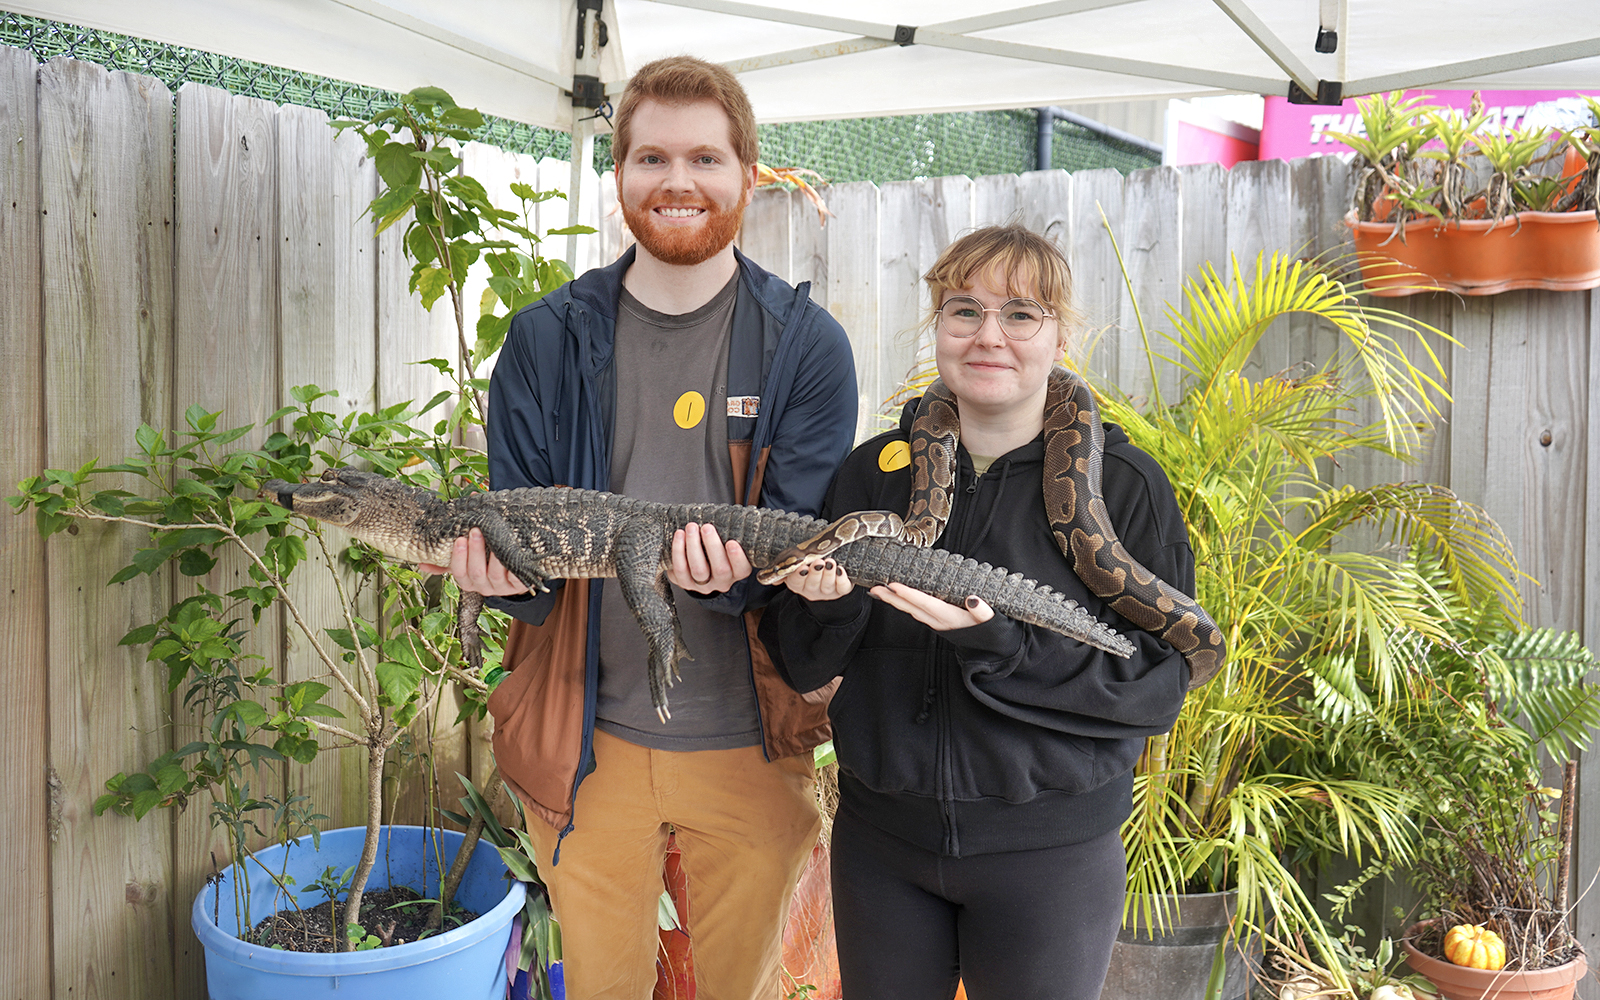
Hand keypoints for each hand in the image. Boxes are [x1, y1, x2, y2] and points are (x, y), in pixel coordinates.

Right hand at [417, 528, 529, 596]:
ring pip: (495, 574)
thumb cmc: (488, 561)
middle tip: (476, 530)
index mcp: (469, 580)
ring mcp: (502, 587)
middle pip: (476, 572)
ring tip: (496, 537)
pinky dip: (514, 565)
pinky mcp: (519, 585)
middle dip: (475, 551)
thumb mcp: (468, 560)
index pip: (459, 572)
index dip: (458, 557)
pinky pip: (517, 578)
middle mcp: (483, 586)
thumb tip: (421, 562)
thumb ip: (448, 558)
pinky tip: (513, 551)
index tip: (459, 539)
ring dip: (494, 556)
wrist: (517, 572)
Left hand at [667, 522, 751, 593]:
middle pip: (720, 570)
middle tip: (707, 527)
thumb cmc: (717, 548)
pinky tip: (679, 536)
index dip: (737, 558)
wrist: (698, 564)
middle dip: (712, 546)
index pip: (742, 569)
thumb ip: (730, 533)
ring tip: (691, 527)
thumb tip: (727, 514)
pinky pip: (680, 571)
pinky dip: (678, 552)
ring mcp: (703, 585)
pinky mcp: (685, 583)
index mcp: (736, 572)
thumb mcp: (727, 542)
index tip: (732, 542)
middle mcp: (721, 581)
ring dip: (693, 546)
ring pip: (699, 571)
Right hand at [780, 557, 854, 601]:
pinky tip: (841, 570)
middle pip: (812, 585)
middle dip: (815, 573)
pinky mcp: (841, 590)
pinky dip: (842, 579)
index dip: (798, 576)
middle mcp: (812, 590)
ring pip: (827, 585)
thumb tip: (766, 576)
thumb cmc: (810, 565)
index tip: (801, 567)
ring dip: (828, 574)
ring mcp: (827, 592)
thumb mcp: (796, 564)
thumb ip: (785, 567)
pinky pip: (842, 588)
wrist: (831, 576)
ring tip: (830, 563)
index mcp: (798, 584)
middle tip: (818, 562)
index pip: (795, 582)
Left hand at [870, 582, 993, 631]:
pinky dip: (903, 604)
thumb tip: (973, 599)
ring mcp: (936, 623)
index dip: (908, 594)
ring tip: (879, 591)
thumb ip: (982, 610)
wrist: (991, 648)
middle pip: (911, 608)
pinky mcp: (936, 623)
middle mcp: (939, 621)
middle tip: (874, 588)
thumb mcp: (991, 620)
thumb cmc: (991, 630)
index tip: (893, 585)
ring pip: (910, 611)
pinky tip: (896, 598)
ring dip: (894, 601)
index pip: (925, 603)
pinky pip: (915, 612)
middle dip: (892, 598)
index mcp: (949, 617)